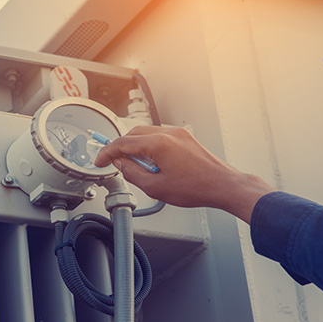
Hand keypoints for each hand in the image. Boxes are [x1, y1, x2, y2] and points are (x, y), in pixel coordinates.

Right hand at [94, 126, 274, 222]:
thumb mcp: (156, 187)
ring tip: (134, 166)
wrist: (222, 185)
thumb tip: (121, 164)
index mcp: (159, 144)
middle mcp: (168, 133)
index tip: (100, 161)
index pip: (123, 143)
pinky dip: (150, 145)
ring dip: (136, 146)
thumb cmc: (197, 188)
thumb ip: (133, 173)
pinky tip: (151, 162)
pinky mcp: (185, 138)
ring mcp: (179, 134)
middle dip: (120, 147)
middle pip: (134, 133)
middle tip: (113, 161)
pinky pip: (160, 136)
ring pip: (147, 133)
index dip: (107, 152)